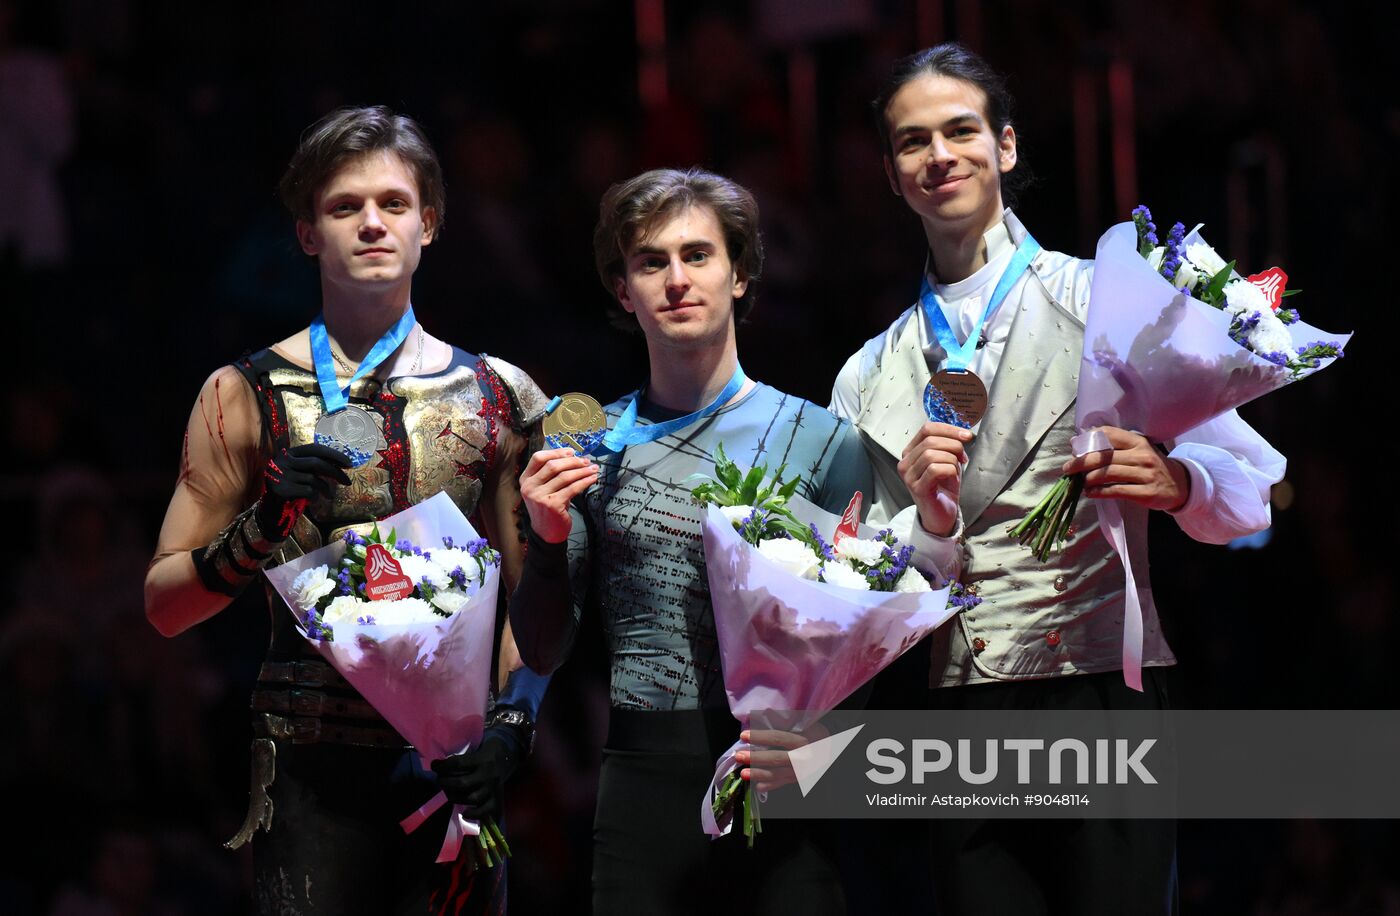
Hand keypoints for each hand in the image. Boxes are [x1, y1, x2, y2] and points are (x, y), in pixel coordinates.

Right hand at [255, 443, 352, 538]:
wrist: (270, 507)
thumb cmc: (290, 487)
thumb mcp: (300, 471)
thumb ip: (314, 464)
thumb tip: (342, 463)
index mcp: (288, 452)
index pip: (315, 449)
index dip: (334, 454)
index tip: (349, 463)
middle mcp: (282, 460)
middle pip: (316, 463)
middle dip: (335, 472)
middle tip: (347, 481)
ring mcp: (280, 474)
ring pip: (313, 479)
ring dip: (326, 489)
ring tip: (329, 496)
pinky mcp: (281, 489)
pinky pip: (308, 491)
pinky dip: (315, 497)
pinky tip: (313, 500)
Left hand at [431, 736, 514, 820]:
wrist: (505, 756)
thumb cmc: (483, 753)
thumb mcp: (474, 749)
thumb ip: (461, 758)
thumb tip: (438, 765)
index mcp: (481, 759)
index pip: (458, 764)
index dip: (442, 766)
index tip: (434, 765)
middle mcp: (487, 774)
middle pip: (462, 783)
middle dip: (446, 784)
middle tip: (439, 781)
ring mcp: (492, 788)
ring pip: (472, 798)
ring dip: (455, 798)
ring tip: (448, 794)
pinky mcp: (496, 799)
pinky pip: (485, 810)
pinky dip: (474, 813)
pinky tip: (464, 813)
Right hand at [520, 447, 598, 543]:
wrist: (546, 534)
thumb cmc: (547, 509)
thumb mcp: (543, 489)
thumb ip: (552, 474)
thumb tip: (573, 457)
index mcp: (525, 480)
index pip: (538, 458)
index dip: (556, 452)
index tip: (571, 451)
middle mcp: (530, 487)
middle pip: (553, 465)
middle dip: (573, 461)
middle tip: (586, 461)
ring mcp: (540, 496)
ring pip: (565, 476)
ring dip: (582, 471)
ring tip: (592, 469)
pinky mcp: (553, 505)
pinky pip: (573, 488)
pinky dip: (585, 482)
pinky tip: (592, 479)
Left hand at [737, 726, 825, 793]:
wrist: (832, 753)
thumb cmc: (816, 734)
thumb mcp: (806, 724)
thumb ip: (787, 720)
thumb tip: (765, 713)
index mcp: (804, 741)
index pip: (779, 738)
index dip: (760, 737)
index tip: (744, 735)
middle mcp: (803, 758)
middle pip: (776, 758)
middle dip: (756, 758)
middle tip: (739, 756)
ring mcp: (801, 771)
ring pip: (777, 774)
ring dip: (759, 774)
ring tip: (743, 773)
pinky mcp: (799, 780)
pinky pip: (782, 784)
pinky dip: (770, 786)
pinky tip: (757, 786)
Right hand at [897, 422, 972, 536]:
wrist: (942, 514)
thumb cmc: (944, 487)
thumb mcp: (947, 460)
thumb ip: (949, 445)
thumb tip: (963, 434)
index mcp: (910, 451)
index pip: (927, 429)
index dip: (949, 429)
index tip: (967, 436)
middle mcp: (905, 462)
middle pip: (930, 440)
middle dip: (953, 445)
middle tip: (963, 457)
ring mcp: (908, 476)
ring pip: (931, 454)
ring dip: (951, 459)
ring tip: (957, 469)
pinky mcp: (917, 489)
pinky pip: (935, 470)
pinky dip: (950, 470)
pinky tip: (953, 477)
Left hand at [1061, 426, 1189, 511]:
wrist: (1180, 485)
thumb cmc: (1151, 466)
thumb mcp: (1138, 450)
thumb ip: (1114, 446)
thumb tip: (1078, 442)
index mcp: (1138, 442)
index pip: (1109, 434)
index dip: (1088, 441)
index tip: (1075, 449)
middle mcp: (1142, 456)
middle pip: (1104, 457)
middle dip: (1081, 463)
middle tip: (1068, 469)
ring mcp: (1145, 474)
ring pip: (1108, 474)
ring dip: (1089, 478)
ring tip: (1079, 482)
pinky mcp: (1146, 493)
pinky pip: (1116, 491)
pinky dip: (1099, 492)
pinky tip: (1090, 493)